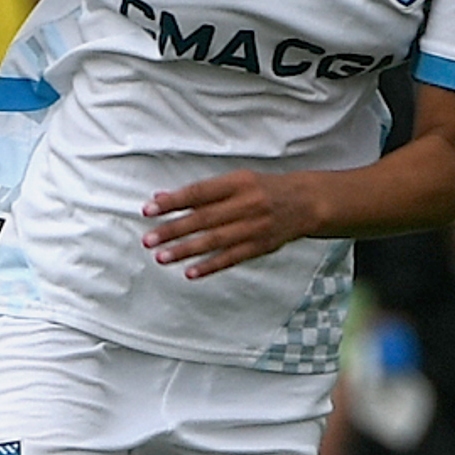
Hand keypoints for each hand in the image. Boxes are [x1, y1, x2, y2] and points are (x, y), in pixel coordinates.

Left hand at [142, 169, 320, 277]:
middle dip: (173, 230)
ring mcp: (254, 227)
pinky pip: (232, 258)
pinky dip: (210, 266)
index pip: (199, 193)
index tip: (148, 210)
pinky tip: (190, 272)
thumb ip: (201, 193)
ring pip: (215, 241)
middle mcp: (246, 204)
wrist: (306, 202)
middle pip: (204, 219)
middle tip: (148, 240)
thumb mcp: (235, 181)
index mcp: (237, 183)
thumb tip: (162, 198)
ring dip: (186, 250)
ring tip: (161, 257)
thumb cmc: (262, 189)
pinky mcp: (261, 246)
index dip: (173, 202)